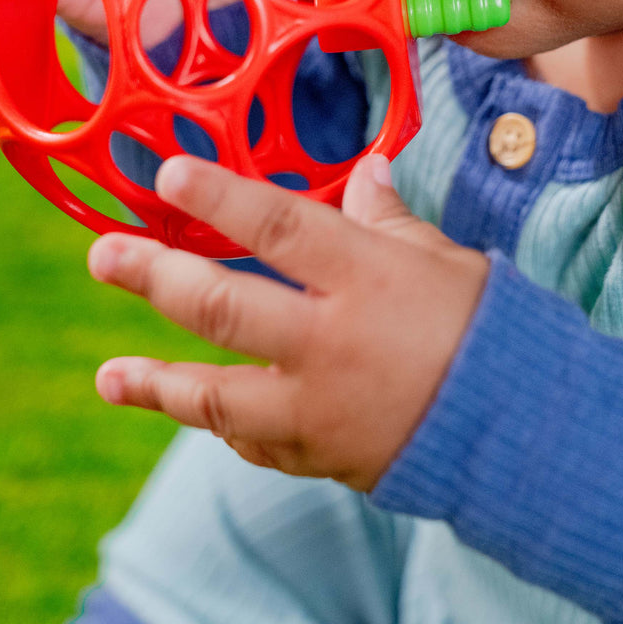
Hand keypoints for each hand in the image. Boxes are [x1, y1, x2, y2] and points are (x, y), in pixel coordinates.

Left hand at [87, 154, 489, 491]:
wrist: (518, 427)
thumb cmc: (484, 327)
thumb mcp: (441, 259)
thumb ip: (388, 218)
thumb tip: (368, 168)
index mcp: (367, 278)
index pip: (279, 225)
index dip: (219, 197)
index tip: (168, 175)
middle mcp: (332, 343)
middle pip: (223, 307)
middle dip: (156, 277)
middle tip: (105, 256)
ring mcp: (318, 408)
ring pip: (216, 395)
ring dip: (156, 384)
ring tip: (109, 377)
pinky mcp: (318, 455)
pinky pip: (253, 440)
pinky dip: (222, 423)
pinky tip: (194, 410)